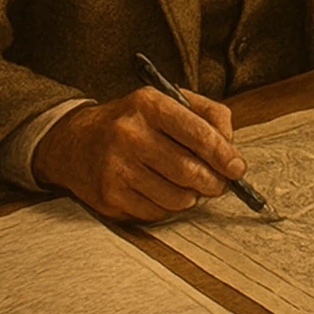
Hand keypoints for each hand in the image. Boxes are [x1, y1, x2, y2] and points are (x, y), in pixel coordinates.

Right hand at [33, 86, 245, 220]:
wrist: (75, 142)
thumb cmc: (132, 122)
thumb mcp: (166, 102)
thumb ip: (206, 114)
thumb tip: (231, 146)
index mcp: (147, 104)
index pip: (196, 132)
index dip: (223, 153)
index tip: (237, 168)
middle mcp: (129, 133)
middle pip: (188, 170)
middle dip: (213, 182)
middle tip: (219, 184)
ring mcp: (116, 166)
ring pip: (176, 196)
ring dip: (191, 196)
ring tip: (189, 186)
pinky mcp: (109, 195)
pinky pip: (156, 212)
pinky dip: (168, 207)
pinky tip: (161, 192)